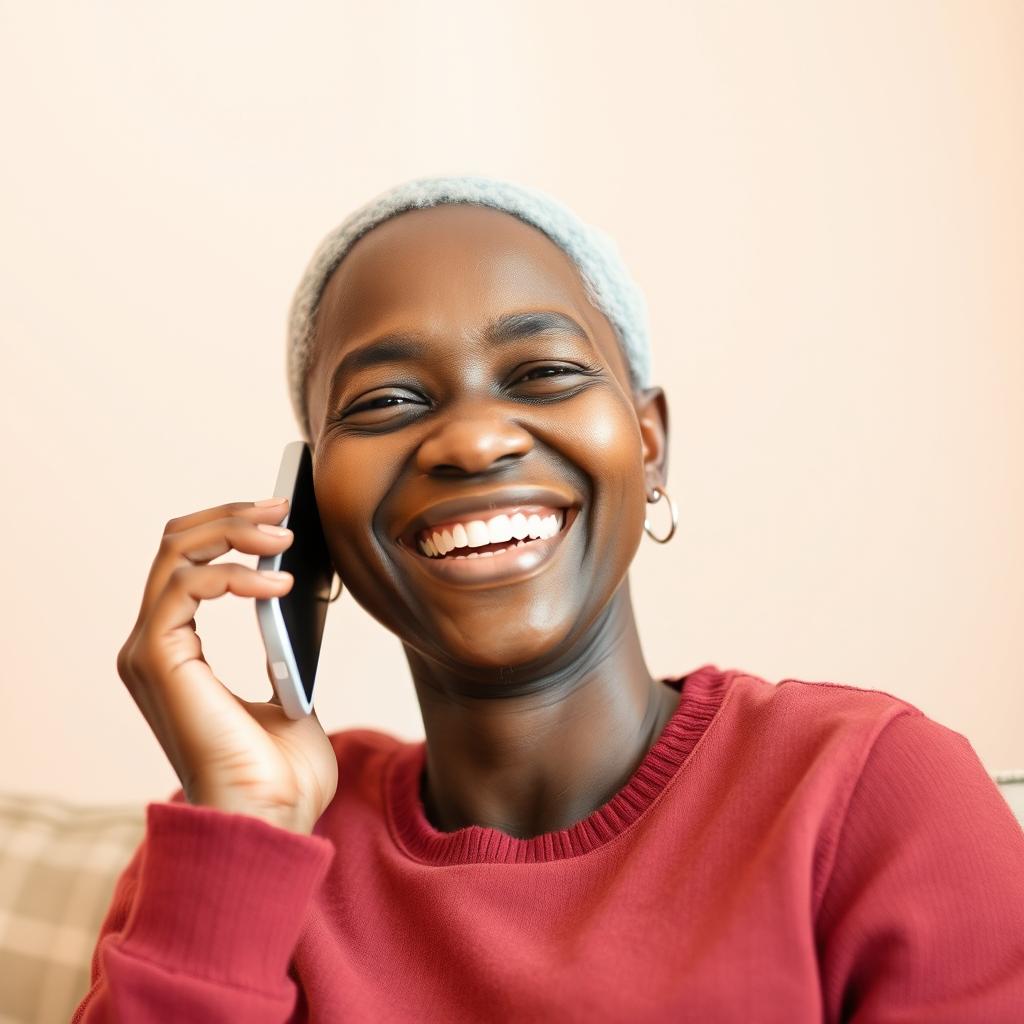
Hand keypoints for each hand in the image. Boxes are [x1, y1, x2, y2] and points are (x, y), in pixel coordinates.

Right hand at [116, 497, 338, 834]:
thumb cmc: (282, 771)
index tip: (281, 514)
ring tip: (287, 534)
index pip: (187, 563)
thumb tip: (293, 601)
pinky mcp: (159, 660)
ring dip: (233, 532)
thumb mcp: (287, 686)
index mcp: (178, 651)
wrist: (272, 821)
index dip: (229, 528)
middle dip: (230, 516)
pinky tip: (278, 581)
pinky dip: (234, 573)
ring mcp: (152, 652)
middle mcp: (155, 646)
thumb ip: (278, 644)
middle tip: (283, 506)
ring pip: (176, 554)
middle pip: (175, 545)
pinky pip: (185, 587)